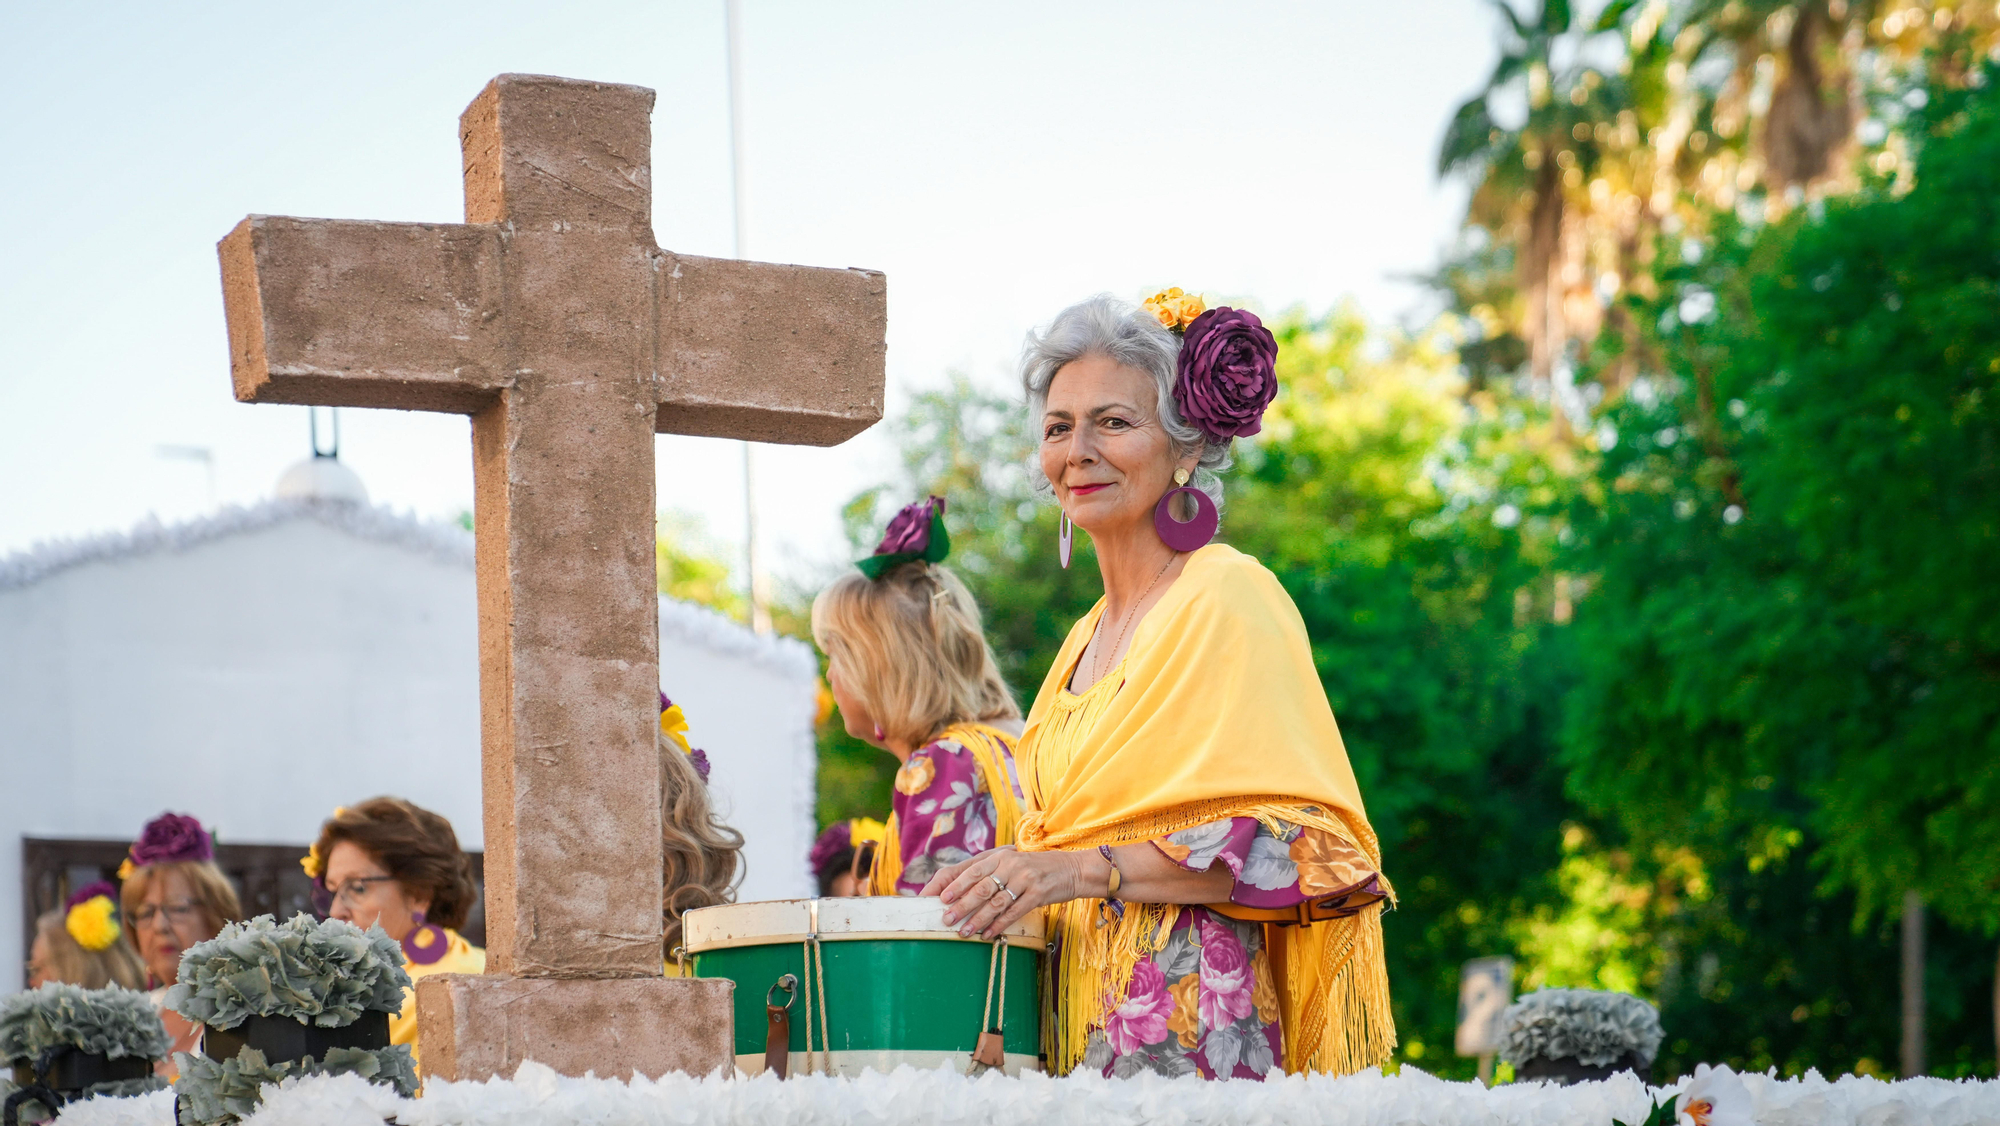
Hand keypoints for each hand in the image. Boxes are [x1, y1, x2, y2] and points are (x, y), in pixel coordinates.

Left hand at [920, 846, 1086, 939]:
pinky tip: (987, 934)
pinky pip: (1013, 911)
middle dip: (960, 904)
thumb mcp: (1012, 864)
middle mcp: (1009, 864)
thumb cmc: (1035, 870)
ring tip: (964, 932)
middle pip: (979, 886)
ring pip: (995, 901)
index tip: (933, 898)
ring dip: (977, 919)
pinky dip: (998, 924)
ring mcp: (1024, 878)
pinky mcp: (1038, 893)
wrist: (1073, 869)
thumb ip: (989, 872)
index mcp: (999, 855)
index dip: (950, 884)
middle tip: (945, 919)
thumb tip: (958, 892)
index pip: (968, 870)